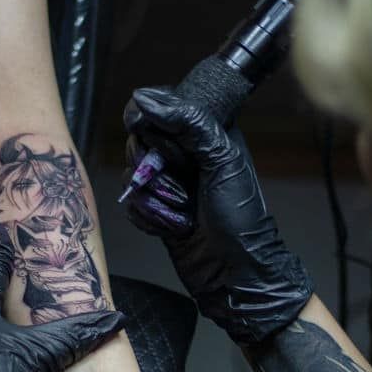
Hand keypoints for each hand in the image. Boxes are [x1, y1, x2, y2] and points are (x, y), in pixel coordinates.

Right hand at [123, 87, 313, 344]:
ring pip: (131, 176)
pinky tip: (174, 230)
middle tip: (186, 191)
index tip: (150, 137)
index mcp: (204, 134)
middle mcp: (185, 156)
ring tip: (184, 216)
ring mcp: (169, 185)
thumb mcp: (221, 160)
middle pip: (138, 142)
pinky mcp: (157, 212)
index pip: (158, 108)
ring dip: (156, 201)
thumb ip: (187, 121)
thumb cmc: (240, 218)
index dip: (147, 122)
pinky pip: (131, 204)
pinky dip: (149, 219)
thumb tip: (143, 97)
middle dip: (156, 172)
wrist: (236, 275)